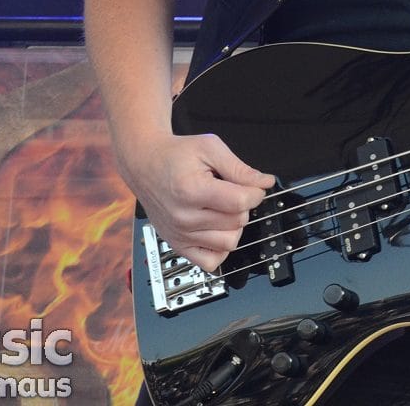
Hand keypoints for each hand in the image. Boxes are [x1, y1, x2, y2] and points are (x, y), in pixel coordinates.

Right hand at [121, 131, 275, 270]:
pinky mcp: (177, 245)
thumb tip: (265, 183)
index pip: (240, 202)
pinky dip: (220, 248)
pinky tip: (218, 229)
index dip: (256, 192)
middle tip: (232, 190)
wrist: (144, 164)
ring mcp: (180, 234)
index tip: (254, 185)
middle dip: (244, 205)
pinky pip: (210, 262)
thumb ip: (240, 168)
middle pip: (237, 222)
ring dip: (235, 226)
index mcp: (192, 191)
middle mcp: (184, 217)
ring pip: (228, 243)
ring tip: (224, 208)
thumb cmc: (175, 155)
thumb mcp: (210, 148)